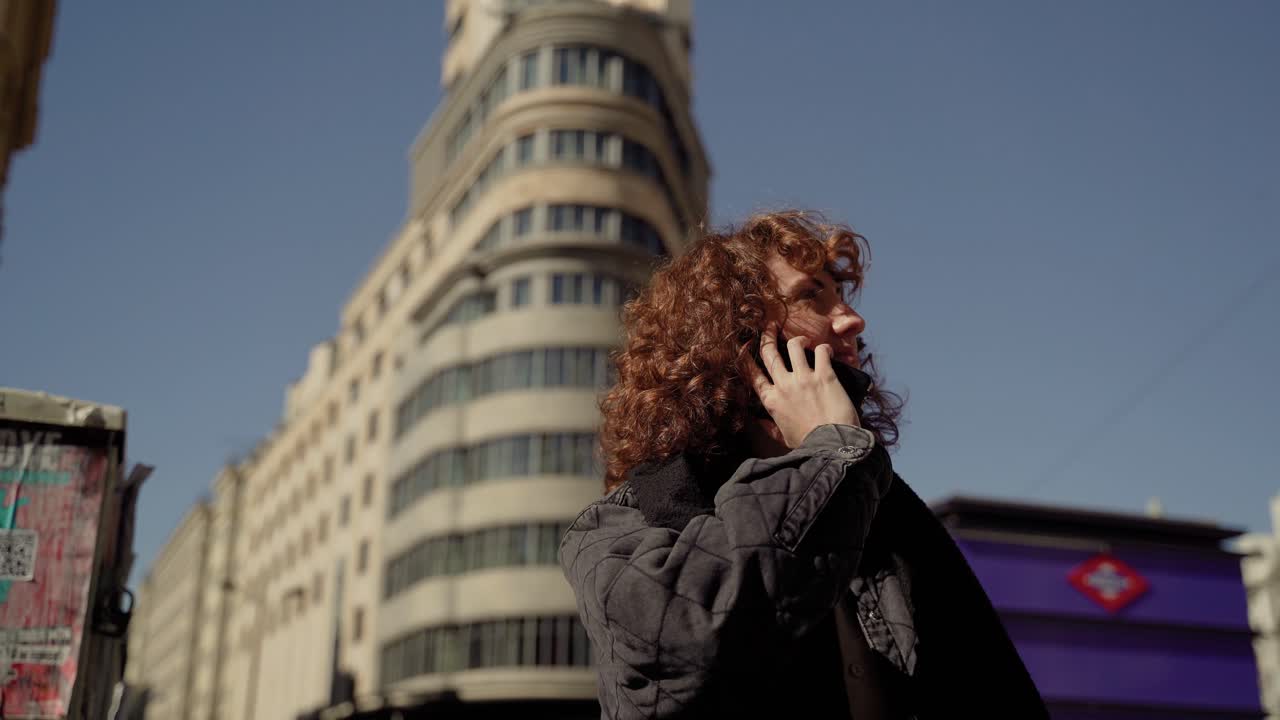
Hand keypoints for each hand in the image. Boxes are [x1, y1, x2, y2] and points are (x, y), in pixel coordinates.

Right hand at [745, 325, 860, 447]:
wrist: (832, 445)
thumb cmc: (808, 444)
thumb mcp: (783, 437)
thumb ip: (768, 427)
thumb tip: (757, 421)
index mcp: (771, 401)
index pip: (752, 374)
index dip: (746, 358)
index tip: (743, 347)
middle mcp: (784, 385)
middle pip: (770, 352)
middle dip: (768, 336)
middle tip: (770, 327)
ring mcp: (804, 378)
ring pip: (794, 346)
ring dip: (798, 340)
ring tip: (803, 341)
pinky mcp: (825, 375)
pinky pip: (821, 351)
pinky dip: (823, 348)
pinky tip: (826, 351)